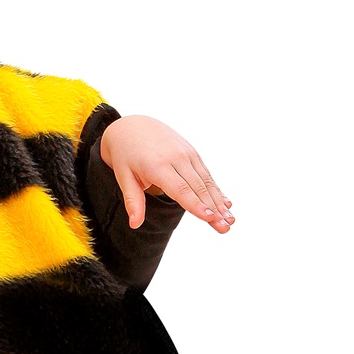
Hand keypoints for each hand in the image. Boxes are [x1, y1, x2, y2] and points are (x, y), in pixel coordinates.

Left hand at [101, 115, 233, 232]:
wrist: (133, 126)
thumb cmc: (126, 155)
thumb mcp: (124, 177)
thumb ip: (133, 201)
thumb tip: (135, 225)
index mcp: (157, 166)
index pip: (180, 189)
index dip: (195, 205)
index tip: (209, 217)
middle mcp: (176, 158)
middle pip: (198, 188)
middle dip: (213, 209)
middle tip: (225, 228)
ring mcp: (186, 153)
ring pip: (206, 181)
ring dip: (219, 201)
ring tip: (230, 220)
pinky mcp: (192, 152)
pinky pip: (206, 173)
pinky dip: (216, 189)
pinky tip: (226, 203)